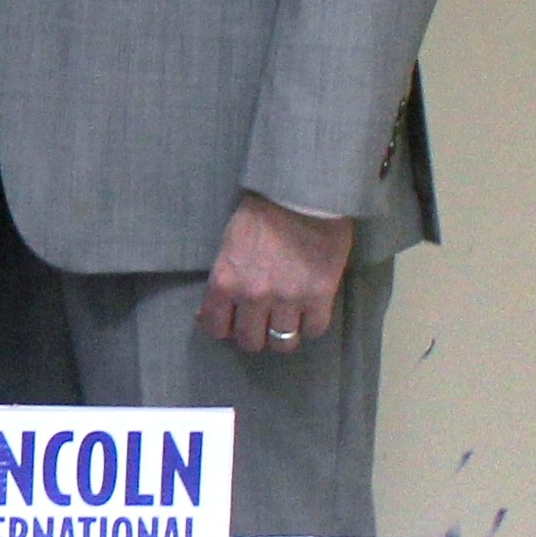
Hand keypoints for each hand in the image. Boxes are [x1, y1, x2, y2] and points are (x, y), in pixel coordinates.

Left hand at [198, 191, 358, 354]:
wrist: (302, 194)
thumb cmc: (262, 213)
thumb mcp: (229, 244)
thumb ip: (225, 278)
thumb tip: (215, 309)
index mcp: (225, 282)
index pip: (216, 328)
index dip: (225, 329)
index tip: (233, 322)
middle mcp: (253, 296)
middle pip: (250, 341)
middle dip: (255, 335)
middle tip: (263, 323)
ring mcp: (288, 299)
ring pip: (283, 342)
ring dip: (284, 335)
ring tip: (288, 322)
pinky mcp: (320, 295)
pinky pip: (316, 329)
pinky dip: (312, 325)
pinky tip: (310, 313)